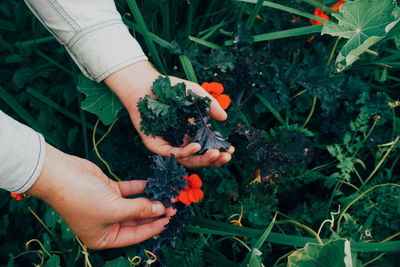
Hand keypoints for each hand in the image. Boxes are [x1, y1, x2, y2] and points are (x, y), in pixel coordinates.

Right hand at [27, 144, 172, 248]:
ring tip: (167, 196)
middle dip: (154, 213)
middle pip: (136, 220)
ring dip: (149, 200)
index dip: (153, 228)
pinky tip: (154, 184)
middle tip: (172, 207)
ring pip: (134, 205)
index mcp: (104, 238)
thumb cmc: (82, 199)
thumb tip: (160, 209)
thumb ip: (139, 210)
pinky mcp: (109, 190)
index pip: (135, 236)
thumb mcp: (114, 209)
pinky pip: (129, 191)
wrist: (60, 175)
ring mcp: (108, 205)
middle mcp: (107, 223)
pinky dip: (141, 188)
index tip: (169, 220)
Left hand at [104, 61, 234, 167]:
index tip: (231, 150)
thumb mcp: (195, 94)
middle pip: (199, 157)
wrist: (146, 85)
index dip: (219, 151)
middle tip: (226, 156)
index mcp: (191, 132)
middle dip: (214, 159)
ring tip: (215, 154)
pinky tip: (196, 147)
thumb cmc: (170, 89)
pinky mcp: (156, 145)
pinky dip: (185, 152)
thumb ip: (210, 105)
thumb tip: (224, 118)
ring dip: (202, 159)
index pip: (207, 147)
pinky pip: (172, 153)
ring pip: (187, 159)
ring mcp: (169, 144)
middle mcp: (181, 140)